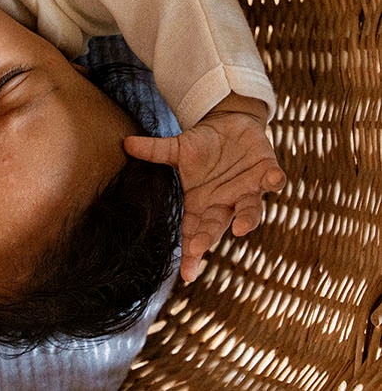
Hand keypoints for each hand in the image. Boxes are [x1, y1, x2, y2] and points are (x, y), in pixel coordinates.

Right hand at [124, 94, 285, 282]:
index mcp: (203, 201)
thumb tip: (125, 143)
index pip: (193, 230)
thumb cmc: (204, 145)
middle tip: (198, 250)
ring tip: (242, 228)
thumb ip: (155, 151)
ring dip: (249, 218)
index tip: (187, 273)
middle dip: (209, 237)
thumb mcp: (178, 148)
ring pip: (251, 209)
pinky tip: (273, 179)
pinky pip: (273, 180)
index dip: (191, 250)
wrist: (233, 127)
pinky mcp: (266, 172)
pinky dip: (274, 180)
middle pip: (218, 225)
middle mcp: (226, 201)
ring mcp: (248, 189)